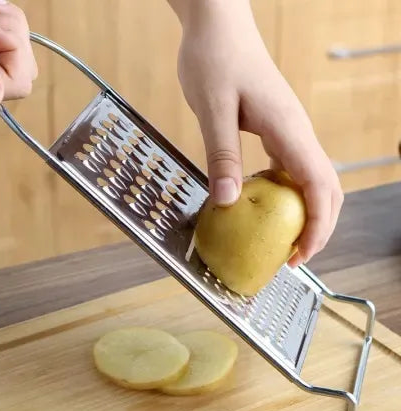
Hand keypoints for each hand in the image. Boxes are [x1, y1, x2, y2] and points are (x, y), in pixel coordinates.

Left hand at [168, 0, 342, 265]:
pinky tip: (264, 204)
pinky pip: (290, 168)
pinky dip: (285, 194)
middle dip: (317, 227)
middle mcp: (296, 132)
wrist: (218, 26)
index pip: (319, 187)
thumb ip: (222, 156)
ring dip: (303, 213)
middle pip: (326, 188)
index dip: (316, 228)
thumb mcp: (212, 110)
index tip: (299, 256)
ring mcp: (289, 131)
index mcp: (288, 130)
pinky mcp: (276, 129)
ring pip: (311, 180)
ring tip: (282, 239)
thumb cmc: (215, 59)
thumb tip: (228, 202)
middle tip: (292, 256)